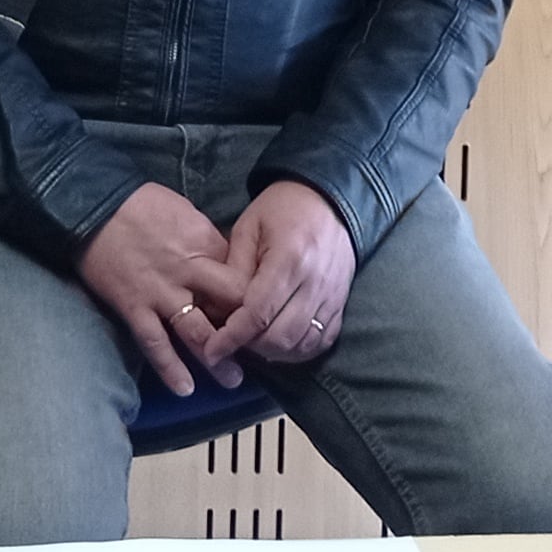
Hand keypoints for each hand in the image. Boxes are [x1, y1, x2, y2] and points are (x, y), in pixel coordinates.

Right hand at [75, 182, 241, 395]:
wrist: (94, 205)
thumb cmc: (141, 204)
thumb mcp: (187, 212)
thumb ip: (208, 242)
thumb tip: (227, 264)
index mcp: (206, 243)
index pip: (243, 276)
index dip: (256, 296)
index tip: (264, 312)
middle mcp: (189, 271)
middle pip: (230, 305)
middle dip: (247, 329)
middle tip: (260, 349)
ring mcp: (161, 293)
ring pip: (197, 332)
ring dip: (218, 359)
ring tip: (234, 379)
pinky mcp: (134, 307)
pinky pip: (155, 343)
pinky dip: (170, 368)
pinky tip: (185, 389)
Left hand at [200, 179, 353, 378]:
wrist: (330, 198)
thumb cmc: (282, 208)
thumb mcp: (248, 228)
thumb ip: (234, 269)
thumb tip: (221, 310)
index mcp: (288, 260)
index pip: (257, 314)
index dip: (232, 337)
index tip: (211, 351)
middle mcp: (314, 283)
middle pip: (280, 336)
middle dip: (250, 347)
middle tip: (230, 342)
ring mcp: (332, 296)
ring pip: (302, 345)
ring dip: (273, 352)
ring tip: (252, 343)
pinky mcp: (341, 302)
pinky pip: (322, 341)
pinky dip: (299, 351)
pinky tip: (280, 345)